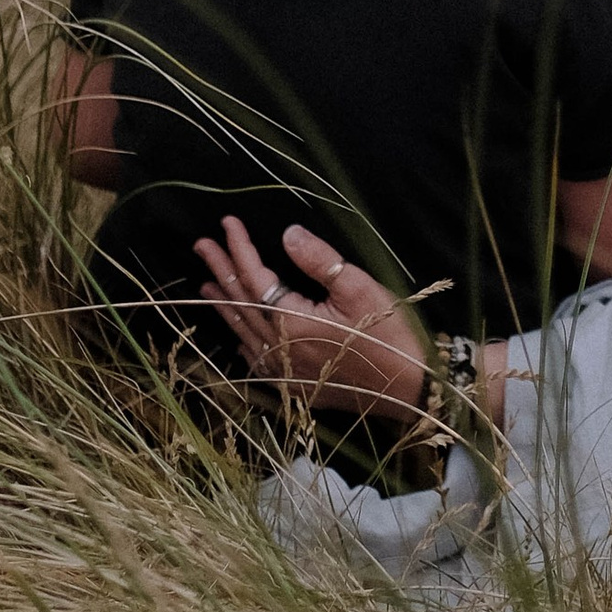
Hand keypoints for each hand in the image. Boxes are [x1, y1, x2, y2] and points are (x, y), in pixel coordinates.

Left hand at [193, 217, 427, 420]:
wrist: (409, 387)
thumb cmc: (389, 332)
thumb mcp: (359, 287)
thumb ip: (319, 260)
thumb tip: (287, 233)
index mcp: (292, 323)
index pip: (255, 277)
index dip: (239, 248)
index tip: (226, 223)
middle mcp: (280, 351)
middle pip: (241, 304)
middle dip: (220, 271)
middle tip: (201, 246)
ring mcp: (285, 373)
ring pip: (244, 332)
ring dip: (225, 305)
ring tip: (206, 284)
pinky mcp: (295, 387)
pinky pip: (257, 360)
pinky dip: (243, 339)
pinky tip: (238, 332)